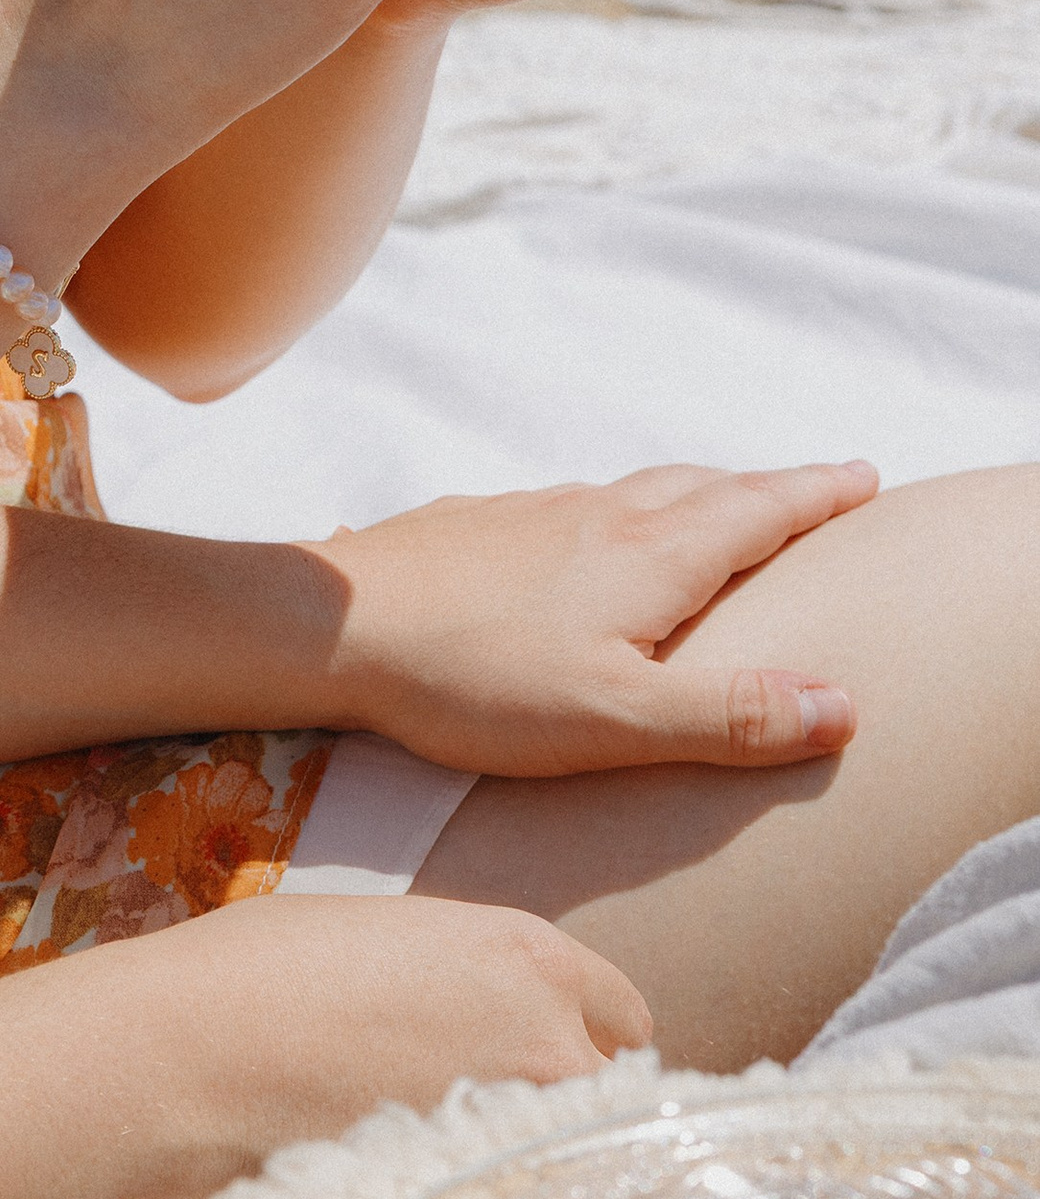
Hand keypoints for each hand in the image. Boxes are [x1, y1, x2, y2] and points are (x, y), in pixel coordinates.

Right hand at [107, 889, 648, 1198]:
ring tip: (467, 1168)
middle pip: (610, 1095)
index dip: (591, 1035)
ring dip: (538, 1165)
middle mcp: (549, 1042)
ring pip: (572, 1162)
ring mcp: (520, 1135)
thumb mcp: (377, 935)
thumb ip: (457, 972)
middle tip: (508, 1119)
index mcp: (527, 955)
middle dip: (570, 1106)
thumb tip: (469, 1012)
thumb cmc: (257, 971)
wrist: (189, 1055)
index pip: (622, 1013)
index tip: (563, 1057)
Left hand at [305, 460, 880, 775]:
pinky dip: (622, 514)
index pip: (756, 511)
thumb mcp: (615, 722)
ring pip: (639, 490)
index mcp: (648, 557)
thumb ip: (729, 717)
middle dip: (769, 487)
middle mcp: (599, 517)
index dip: (816, 495)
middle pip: (706, 486)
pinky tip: (595, 540)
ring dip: (696, 494)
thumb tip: (842, 703)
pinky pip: (577, 508)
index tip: (866, 476)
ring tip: (720, 509)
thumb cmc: (473, 683)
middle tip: (818, 486)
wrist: (333, 628)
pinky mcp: (481, 525)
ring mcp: (534, 513)